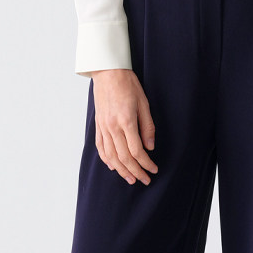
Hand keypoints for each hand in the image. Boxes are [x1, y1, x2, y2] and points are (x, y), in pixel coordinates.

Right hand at [90, 68, 158, 184]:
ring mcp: (103, 127)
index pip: (136, 151)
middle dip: (136, 171)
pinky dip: (106, 159)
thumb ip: (147, 127)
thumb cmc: (128, 84)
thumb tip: (150, 147)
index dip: (146, 163)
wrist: (107, 72)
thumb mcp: (144, 103)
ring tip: (130, 179)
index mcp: (126, 121)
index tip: (154, 169)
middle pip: (124, 157)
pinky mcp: (98, 125)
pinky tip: (113, 167)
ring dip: (121, 170)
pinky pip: (101, 147)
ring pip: (111, 156)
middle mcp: (112, 127)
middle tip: (145, 180)